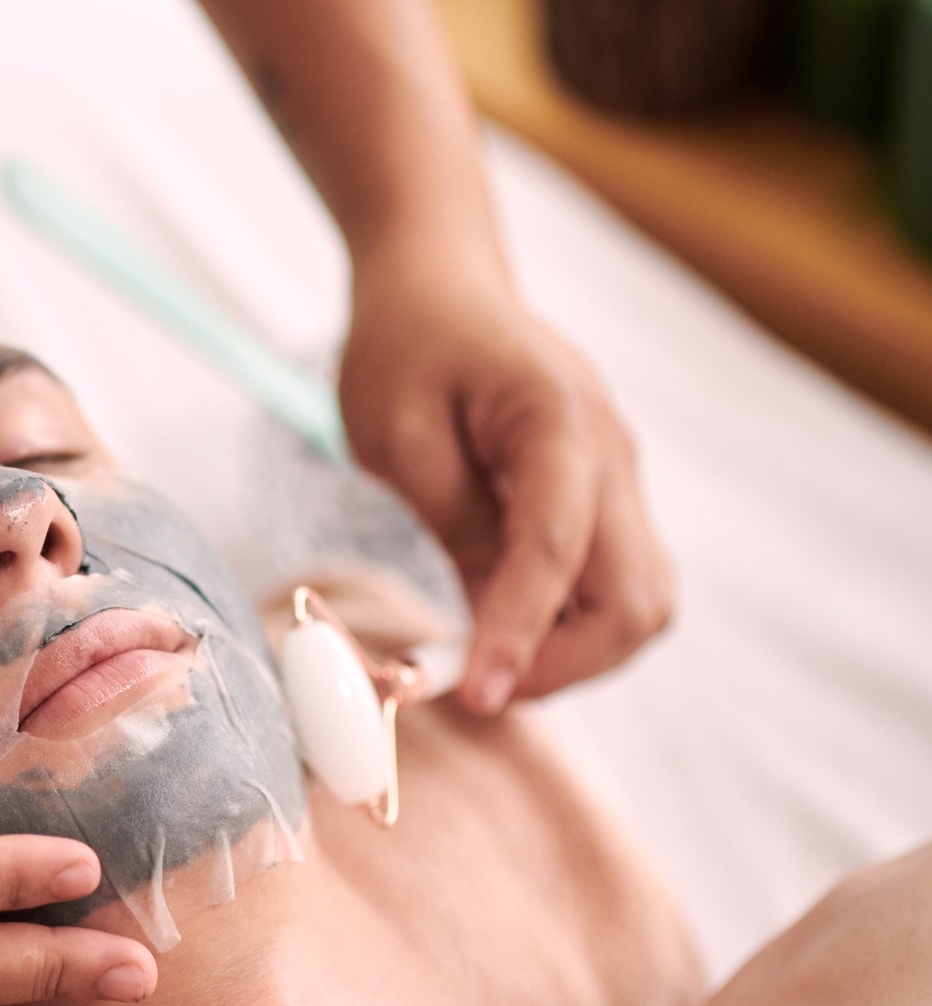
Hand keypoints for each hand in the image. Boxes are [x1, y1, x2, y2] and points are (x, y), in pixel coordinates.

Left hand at [336, 248, 673, 712]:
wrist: (441, 278)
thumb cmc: (407, 342)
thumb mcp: (397, 433)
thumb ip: (452, 521)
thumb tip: (488, 622)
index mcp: (559, 422)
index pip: (557, 553)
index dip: (519, 636)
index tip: (474, 697)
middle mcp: (612, 455)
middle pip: (639, 601)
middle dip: (567, 665)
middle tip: (476, 687)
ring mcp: (618, 480)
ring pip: (638, 604)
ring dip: (572, 655)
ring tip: (481, 664)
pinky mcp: (602, 500)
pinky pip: (609, 587)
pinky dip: (566, 629)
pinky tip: (497, 634)